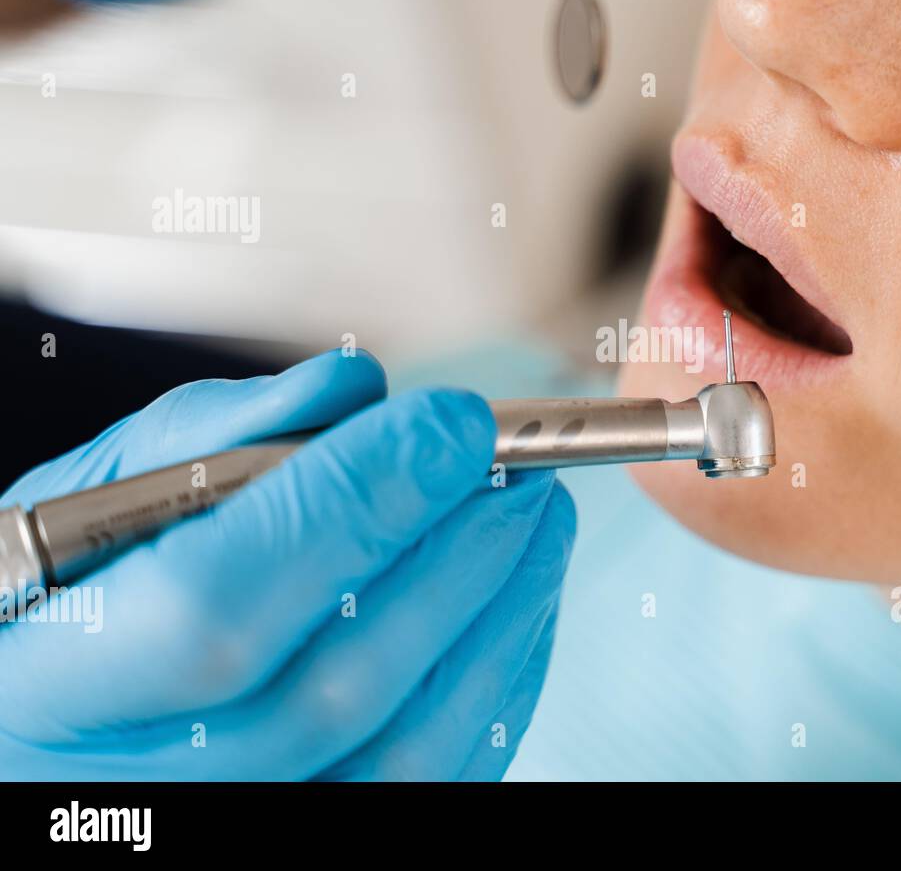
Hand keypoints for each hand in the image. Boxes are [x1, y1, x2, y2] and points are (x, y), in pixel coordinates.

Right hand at [0, 350, 574, 779]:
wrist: (50, 724)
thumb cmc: (58, 604)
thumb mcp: (86, 504)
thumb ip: (210, 438)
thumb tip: (354, 387)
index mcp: (47, 688)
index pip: (218, 599)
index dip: (350, 504)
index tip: (448, 423)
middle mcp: (140, 793)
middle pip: (334, 687)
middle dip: (451, 556)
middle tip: (516, 466)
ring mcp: (240, 831)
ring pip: (406, 749)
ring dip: (501, 617)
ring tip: (539, 518)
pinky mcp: (319, 839)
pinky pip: (437, 784)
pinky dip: (502, 684)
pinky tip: (522, 601)